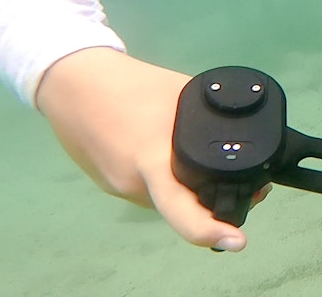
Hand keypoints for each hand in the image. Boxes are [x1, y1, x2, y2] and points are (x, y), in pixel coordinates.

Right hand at [36, 48, 269, 251]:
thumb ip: (206, 119)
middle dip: (215, 206)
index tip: (238, 240)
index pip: (180, 209)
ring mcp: (118, 187)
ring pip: (165, 199)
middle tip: (252, 189)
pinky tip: (171, 157)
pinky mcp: (108, 183)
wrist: (70, 81)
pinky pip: (148, 189)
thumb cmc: (126, 83)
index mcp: (151, 161)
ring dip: (188, 190)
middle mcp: (134, 184)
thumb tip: (240, 134)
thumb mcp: (179, 93)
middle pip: (183, 208)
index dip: (210, 230)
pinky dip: (165, 180)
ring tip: (212, 166)